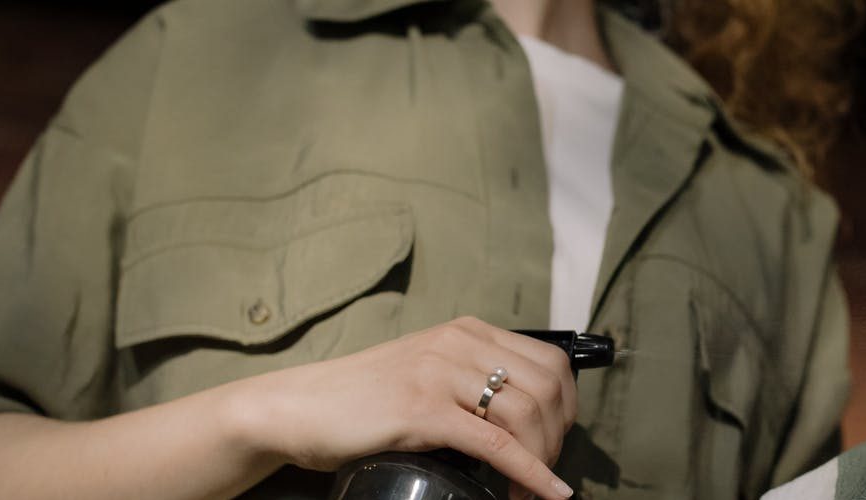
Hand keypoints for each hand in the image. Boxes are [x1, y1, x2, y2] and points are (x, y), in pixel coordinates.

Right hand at [222, 316, 576, 498]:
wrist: (299, 407)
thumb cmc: (363, 399)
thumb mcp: (429, 373)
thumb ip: (472, 380)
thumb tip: (527, 416)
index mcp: (467, 332)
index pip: (550, 360)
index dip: (567, 406)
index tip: (557, 439)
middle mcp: (460, 343)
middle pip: (547, 386)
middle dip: (558, 436)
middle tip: (547, 469)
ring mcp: (440, 374)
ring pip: (526, 414)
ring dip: (542, 460)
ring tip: (529, 491)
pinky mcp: (422, 410)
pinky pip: (494, 444)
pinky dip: (529, 472)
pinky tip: (543, 492)